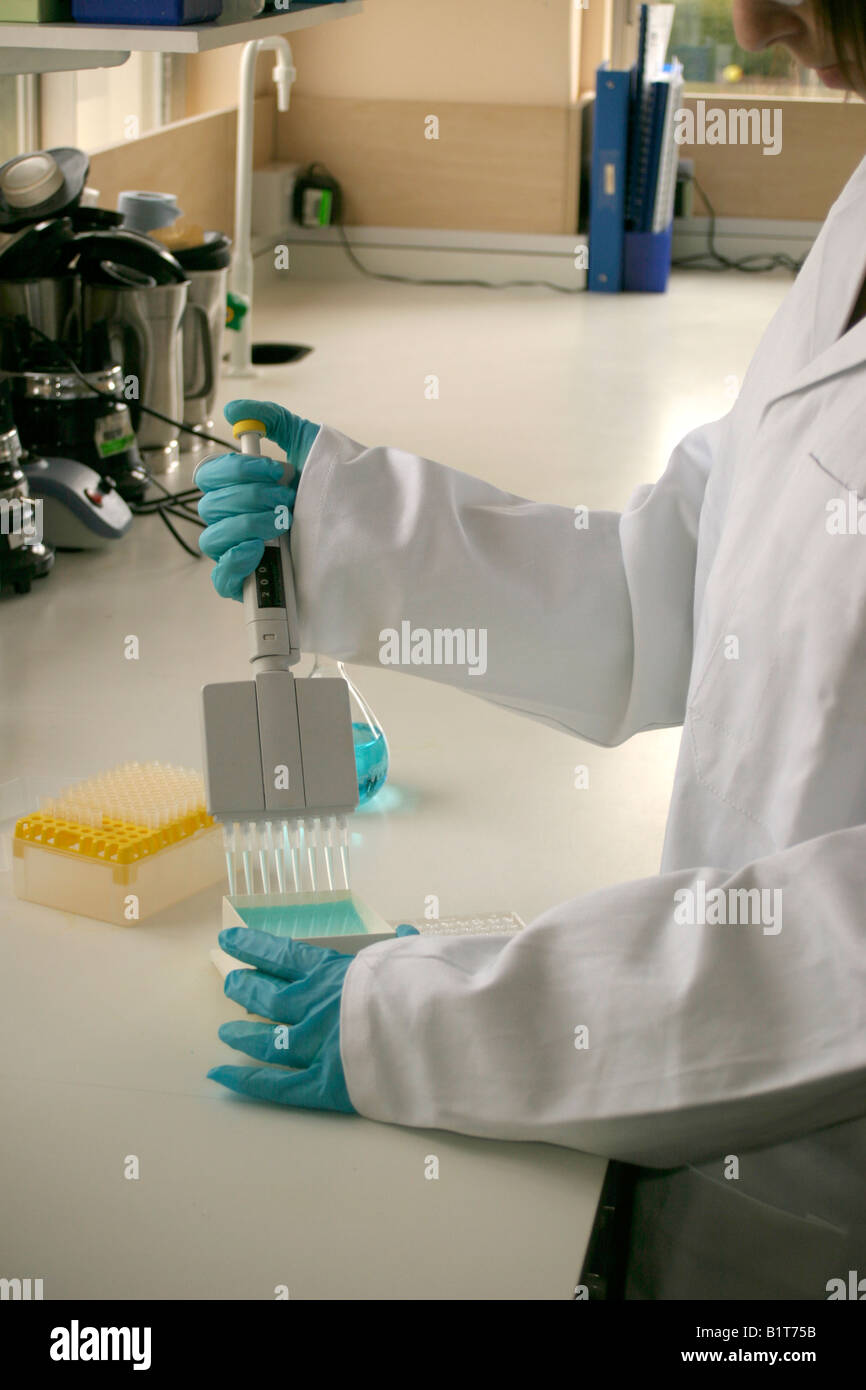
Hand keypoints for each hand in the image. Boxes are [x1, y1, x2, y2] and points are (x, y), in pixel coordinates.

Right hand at [196, 399, 319, 600]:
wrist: (363, 532)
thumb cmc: (333, 490)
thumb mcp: (308, 445)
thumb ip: (273, 420)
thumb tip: (233, 410)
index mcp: (240, 491)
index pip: (209, 476)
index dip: (235, 470)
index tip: (274, 469)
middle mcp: (234, 521)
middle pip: (210, 505)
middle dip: (250, 496)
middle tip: (286, 498)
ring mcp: (240, 554)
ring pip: (212, 538)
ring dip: (247, 524)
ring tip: (282, 523)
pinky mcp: (249, 585)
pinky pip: (221, 578)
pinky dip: (235, 562)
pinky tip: (259, 548)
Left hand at [208, 925, 418, 1111]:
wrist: (438, 1031)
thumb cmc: (428, 988)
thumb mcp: (414, 955)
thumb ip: (401, 947)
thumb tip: (403, 932)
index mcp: (333, 972)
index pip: (283, 955)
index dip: (253, 948)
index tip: (228, 941)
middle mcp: (313, 1006)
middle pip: (268, 996)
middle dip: (246, 989)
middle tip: (229, 985)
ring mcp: (313, 1046)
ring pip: (266, 1041)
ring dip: (243, 1035)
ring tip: (225, 1032)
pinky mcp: (321, 1084)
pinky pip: (276, 1086)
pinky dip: (246, 1081)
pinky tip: (221, 1075)